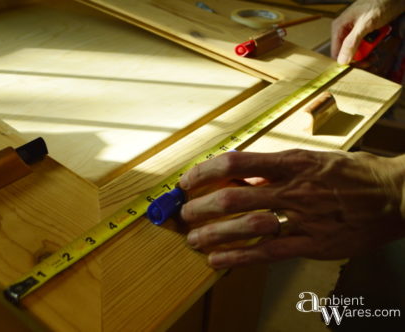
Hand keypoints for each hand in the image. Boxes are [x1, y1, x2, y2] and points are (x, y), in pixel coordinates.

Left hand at [179, 149, 404, 268]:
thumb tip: (243, 179)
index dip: (205, 172)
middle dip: (201, 208)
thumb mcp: (313, 159)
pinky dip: (239, 257)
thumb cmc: (353, 173)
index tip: (187, 182)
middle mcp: (294, 188)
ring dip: (213, 234)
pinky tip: (218, 261)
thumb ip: (277, 171)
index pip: (236, 162)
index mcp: (293, 161)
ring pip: (247, 226)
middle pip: (233, 197)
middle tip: (183, 215)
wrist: (396, 194)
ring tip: (194, 240)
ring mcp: (305, 217)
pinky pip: (269, 252)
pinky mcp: (315, 244)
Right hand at [331, 0, 403, 64]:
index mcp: (339, 27)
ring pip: (358, 49)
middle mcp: (345, 30)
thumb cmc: (380, 3)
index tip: (357, 66)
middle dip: (360, 57)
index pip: (336, 51)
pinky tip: (377, 43)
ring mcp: (355, 31)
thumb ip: (351, 43)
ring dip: (368, 52)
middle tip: (371, 59)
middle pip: (347, 52)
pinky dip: (372, 46)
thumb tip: (342, 60)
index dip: (346, 61)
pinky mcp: (365, 31)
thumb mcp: (364, 25)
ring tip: (376, 51)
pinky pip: (365, 44)